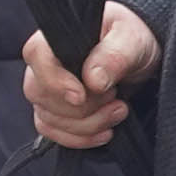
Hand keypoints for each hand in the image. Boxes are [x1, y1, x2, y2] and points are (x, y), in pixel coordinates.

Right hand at [23, 4, 157, 150]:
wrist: (139, 58)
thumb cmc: (130, 39)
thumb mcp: (132, 39)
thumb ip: (114, 55)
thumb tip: (93, 80)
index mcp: (57, 37)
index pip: (36, 55)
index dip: (54, 80)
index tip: (81, 96)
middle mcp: (45, 63)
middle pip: (40, 93)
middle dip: (82, 108)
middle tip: (116, 98)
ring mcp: (47, 89)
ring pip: (48, 118)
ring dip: (87, 125)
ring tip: (119, 110)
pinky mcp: (55, 111)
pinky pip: (52, 132)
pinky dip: (79, 138)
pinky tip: (104, 132)